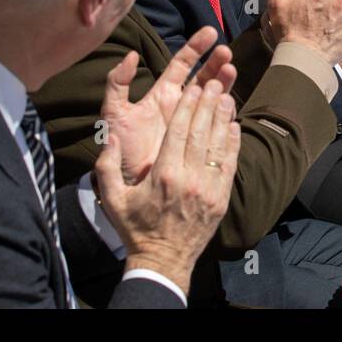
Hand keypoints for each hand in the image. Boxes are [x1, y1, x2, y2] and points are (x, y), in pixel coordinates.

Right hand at [96, 77, 240, 294]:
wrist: (162, 260)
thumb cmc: (136, 228)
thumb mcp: (113, 199)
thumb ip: (107, 166)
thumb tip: (110, 136)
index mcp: (163, 175)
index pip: (179, 131)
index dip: (188, 106)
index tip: (193, 86)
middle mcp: (188, 179)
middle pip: (201, 132)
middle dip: (207, 104)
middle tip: (213, 80)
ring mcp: (207, 189)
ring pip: (217, 145)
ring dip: (223, 117)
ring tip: (226, 95)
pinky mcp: (220, 198)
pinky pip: (229, 164)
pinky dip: (232, 143)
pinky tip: (234, 125)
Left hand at [100, 26, 236, 185]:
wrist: (130, 184)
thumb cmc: (121, 148)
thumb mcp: (114, 113)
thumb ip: (117, 83)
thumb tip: (131, 55)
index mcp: (162, 93)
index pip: (182, 64)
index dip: (196, 47)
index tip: (210, 33)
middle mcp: (180, 103)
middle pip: (203, 76)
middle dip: (216, 62)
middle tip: (226, 53)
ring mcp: (193, 121)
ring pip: (213, 95)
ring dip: (224, 82)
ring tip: (231, 71)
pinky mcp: (201, 139)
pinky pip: (218, 120)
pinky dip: (225, 110)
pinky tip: (229, 102)